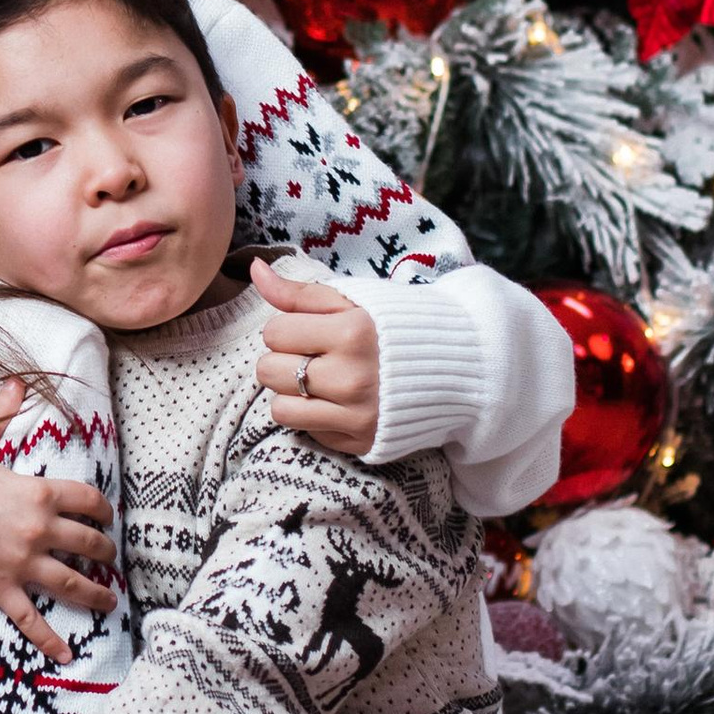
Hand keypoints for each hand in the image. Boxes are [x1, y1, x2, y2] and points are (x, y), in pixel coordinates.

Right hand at [0, 384, 117, 661]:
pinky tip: (66, 653)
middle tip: (111, 560)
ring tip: (109, 601)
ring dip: (96, 594)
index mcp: (39, 493)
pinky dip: (49, 639)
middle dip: (104, 552)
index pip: (87, 500)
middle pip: (87, 544)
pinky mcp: (2, 587)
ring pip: (72, 583)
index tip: (108, 515)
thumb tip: (15, 383)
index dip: (102, 508)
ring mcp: (23, 562)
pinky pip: (31, 618)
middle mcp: (39, 529)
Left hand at [250, 261, 379, 454]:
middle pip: (269, 372)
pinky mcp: (360, 442)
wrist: (458, 366)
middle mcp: (352, 378)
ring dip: (292, 393)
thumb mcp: (353, 300)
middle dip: (284, 360)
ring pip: (280, 409)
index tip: (310, 330)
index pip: (274, 333)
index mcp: (352, 334)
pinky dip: (314, 416)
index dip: (287, 328)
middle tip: (313, 355)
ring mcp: (357, 415)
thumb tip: (255, 272)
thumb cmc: (398, 326)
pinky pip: (307, 432)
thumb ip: (300, 293)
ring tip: (319, 380)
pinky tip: (337, 401)